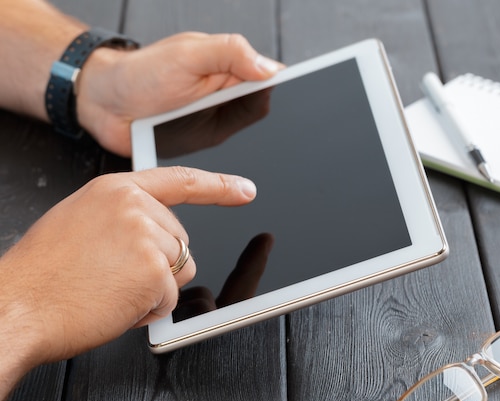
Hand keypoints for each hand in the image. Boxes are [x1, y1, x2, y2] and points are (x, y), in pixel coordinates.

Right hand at [0, 166, 255, 365]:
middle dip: (159, 264)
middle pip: (181, 241)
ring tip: (110, 288)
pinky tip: (115, 303)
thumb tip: (155, 232)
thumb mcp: (79, 221)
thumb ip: (122, 217)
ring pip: (180, 269)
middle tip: (113, 274)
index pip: (180, 181)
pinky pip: (170, 298)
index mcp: (117, 190)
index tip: (244, 189)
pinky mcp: (154, 271)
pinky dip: (148, 310)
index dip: (218, 186)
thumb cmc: (42, 273)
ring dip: (154, 288)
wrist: (16, 306)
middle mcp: (135, 207)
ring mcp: (147, 237)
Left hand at [76, 33, 282, 155]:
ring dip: (238, 129)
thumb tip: (271, 68)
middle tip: (239, 109)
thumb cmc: (141, 73)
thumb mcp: (187, 54)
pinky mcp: (206, 139)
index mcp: (229, 64)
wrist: (105, 104)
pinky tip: (208, 143)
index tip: (295, 89)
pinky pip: (226, 148)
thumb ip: (230, 53)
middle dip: (258, 108)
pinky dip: (222, 147)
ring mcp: (217, 116)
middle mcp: (227, 91)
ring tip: (211, 121)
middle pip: (262, 104)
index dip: (283, 82)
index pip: (270, 75)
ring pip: (247, 129)